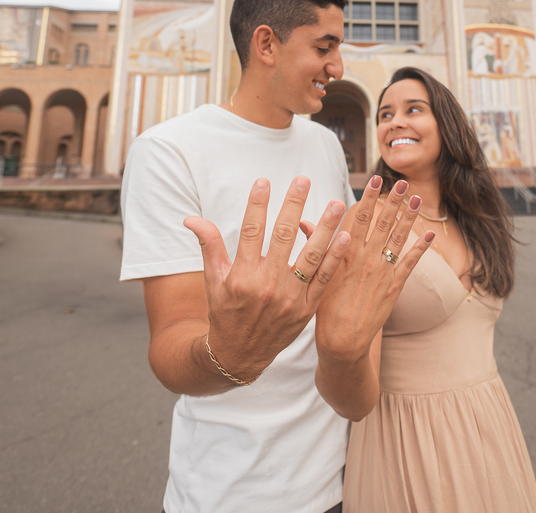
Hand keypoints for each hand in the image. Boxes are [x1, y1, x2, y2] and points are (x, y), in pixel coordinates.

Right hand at [183, 176, 349, 382]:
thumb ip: (209, 245)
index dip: (257, 204)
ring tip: (337, 203)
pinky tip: (345, 237)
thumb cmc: (225, 312)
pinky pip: (324, 279)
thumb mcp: (213, 280)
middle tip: (303, 180)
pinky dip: (335, 259)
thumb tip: (190, 218)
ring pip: (311, 255)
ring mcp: (289, 297)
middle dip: (293, 205)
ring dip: (325, 227)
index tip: (264, 181)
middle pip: (282, 236)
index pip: (250, 231)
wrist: (239, 356)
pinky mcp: (306, 309)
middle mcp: (266, 285)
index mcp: (242, 275)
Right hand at [315, 176, 434, 365]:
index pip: (358, 218)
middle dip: (393, 201)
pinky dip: (421, 248)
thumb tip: (304, 222)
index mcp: (345, 254)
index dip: (368, 198)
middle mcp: (366, 259)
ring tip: (417, 198)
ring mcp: (382, 272)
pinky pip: (410, 263)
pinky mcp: (394, 287)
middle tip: (402, 182)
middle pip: (382, 223)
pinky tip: (429, 234)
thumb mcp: (315, 274)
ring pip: (398, 238)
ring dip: (409, 217)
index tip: (374, 179)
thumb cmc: (324, 308)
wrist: (342, 340)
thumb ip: (314, 246)